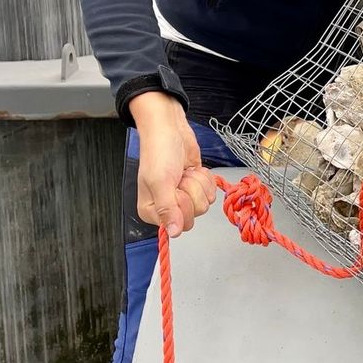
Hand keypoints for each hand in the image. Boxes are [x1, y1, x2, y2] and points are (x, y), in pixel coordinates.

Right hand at [131, 91, 216, 236]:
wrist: (170, 129)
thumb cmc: (159, 152)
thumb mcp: (159, 181)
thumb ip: (167, 209)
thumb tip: (173, 233)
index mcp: (151, 211)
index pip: (178, 225)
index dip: (182, 205)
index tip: (174, 188)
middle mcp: (167, 207)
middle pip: (194, 215)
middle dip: (191, 192)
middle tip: (179, 178)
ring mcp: (183, 197)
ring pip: (204, 203)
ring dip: (198, 183)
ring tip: (184, 172)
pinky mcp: (196, 186)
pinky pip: (211, 192)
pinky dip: (205, 178)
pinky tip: (193, 169)